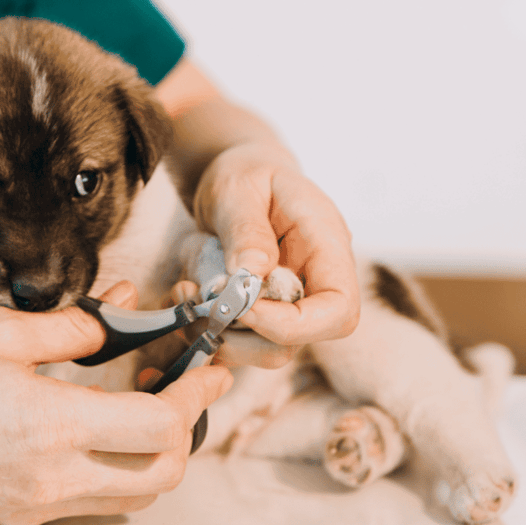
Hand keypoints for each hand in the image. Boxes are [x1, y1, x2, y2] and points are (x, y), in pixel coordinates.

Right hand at [0, 283, 230, 524]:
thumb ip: (73, 327)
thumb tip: (121, 313)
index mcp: (51, 426)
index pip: (160, 428)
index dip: (195, 398)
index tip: (207, 370)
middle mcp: (53, 479)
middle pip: (162, 474)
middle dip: (189, 430)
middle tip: (190, 388)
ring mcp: (40, 506)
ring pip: (134, 494)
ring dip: (158, 452)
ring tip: (153, 405)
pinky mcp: (24, 517)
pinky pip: (96, 500)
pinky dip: (119, 468)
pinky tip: (106, 429)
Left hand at [193, 142, 359, 352]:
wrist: (238, 179)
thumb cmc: (246, 174)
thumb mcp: (238, 188)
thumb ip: (246, 227)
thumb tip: (252, 272)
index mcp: (326, 245)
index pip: (339, 310)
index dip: (294, 324)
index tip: (243, 309)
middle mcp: (315, 280)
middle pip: (302, 339)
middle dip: (246, 335)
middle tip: (201, 303)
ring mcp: (290, 300)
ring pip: (267, 350)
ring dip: (220, 334)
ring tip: (187, 294)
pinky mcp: (264, 312)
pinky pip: (241, 340)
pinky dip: (208, 328)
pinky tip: (187, 296)